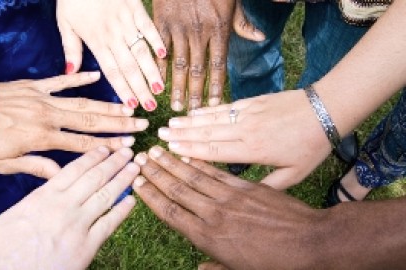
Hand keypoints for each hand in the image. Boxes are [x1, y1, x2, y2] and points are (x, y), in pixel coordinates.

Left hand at [0, 72, 148, 178]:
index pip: (84, 144)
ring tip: (129, 106)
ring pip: (82, 102)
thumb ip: (38, 167)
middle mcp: (50, 118)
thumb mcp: (8, 164)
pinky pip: (60, 81)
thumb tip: (63, 175)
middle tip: (142, 123)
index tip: (130, 145)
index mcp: (44, 139)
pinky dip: (78, 78)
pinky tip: (96, 75)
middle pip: (91, 121)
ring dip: (107, 104)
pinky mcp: (35, 85)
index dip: (109, 145)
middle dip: (119, 123)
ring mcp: (44, 99)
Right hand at [0, 147, 137, 269]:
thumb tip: (49, 191)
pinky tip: (131, 200)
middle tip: (128, 152)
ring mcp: (77, 227)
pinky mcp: (86, 248)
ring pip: (106, 196)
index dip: (93, 157)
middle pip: (95, 178)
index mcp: (44, 197)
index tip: (105, 148)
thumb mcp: (10, 216)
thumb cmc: (0, 251)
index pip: (74, 170)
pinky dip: (122, 210)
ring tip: (134, 168)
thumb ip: (35, 200)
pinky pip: (109, 224)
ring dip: (122, 180)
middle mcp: (64, 207)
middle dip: (114, 163)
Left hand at [57, 0, 165, 111]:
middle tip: (150, 106)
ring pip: (141, 50)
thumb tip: (71, 73)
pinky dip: (156, 39)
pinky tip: (163, 55)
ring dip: (151, 70)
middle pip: (129, 66)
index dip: (122, 89)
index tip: (131, 106)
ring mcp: (126, 21)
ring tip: (160, 88)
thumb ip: (70, 48)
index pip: (111, 71)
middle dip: (141, 88)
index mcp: (96, 41)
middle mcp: (113, 35)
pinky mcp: (135, 8)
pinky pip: (148, 26)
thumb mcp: (65, 22)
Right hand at [133, 146, 323, 269]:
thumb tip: (199, 268)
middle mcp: (215, 214)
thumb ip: (216, 268)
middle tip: (141, 158)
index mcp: (210, 238)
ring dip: (174, 161)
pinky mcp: (247, 185)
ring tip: (158, 148)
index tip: (138, 183)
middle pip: (178, 189)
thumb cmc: (277, 263)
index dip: (152, 196)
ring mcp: (231, 197)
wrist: (311, 243)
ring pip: (195, 176)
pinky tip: (189, 150)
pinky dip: (201, 160)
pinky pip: (218, 170)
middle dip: (157, 173)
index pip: (171, 213)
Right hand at [153, 0, 264, 110]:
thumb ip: (242, 22)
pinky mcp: (161, 22)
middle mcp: (199, 32)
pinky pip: (159, 49)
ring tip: (175, 106)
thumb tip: (260, 38)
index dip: (216, 87)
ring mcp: (179, 28)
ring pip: (178, 64)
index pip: (219, 65)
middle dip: (195, 94)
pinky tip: (158, 83)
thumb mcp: (233, 1)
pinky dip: (158, 67)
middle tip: (191, 114)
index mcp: (219, 28)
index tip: (214, 106)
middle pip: (198, 70)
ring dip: (177, 87)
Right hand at [157, 91, 329, 189]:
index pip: (214, 151)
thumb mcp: (295, 174)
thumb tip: (250, 194)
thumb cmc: (311, 145)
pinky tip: (194, 111)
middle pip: (207, 133)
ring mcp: (248, 114)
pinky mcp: (253, 102)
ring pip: (212, 118)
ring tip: (169, 123)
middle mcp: (246, 131)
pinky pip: (225, 106)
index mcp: (253, 151)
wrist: (326, 110)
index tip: (171, 151)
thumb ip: (269, 184)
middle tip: (159, 136)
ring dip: (189, 121)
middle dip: (181, 135)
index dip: (190, 151)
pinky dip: (208, 109)